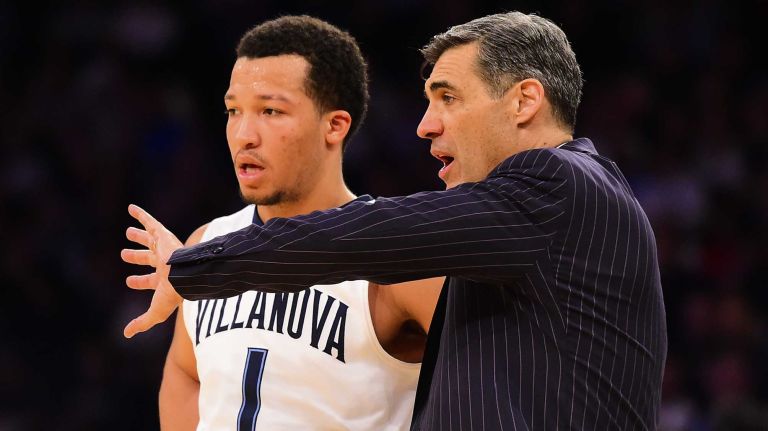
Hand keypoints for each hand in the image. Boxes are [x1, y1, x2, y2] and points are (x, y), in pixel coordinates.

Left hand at [121, 204, 183, 337]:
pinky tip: (130, 208)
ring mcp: (164, 248)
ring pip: (149, 240)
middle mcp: (164, 262)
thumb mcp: (156, 311)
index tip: (129, 281)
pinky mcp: (163, 235)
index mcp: (165, 279)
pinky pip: (150, 221)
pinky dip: (141, 215)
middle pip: (148, 258)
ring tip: (128, 232)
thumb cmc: (174, 293)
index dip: (139, 281)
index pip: (150, 280)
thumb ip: (143, 322)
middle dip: (137, 257)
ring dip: (139, 236)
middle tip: (125, 254)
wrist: (186, 273)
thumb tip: (126, 335)